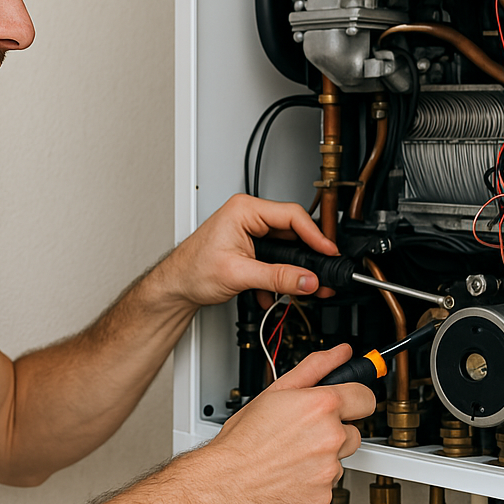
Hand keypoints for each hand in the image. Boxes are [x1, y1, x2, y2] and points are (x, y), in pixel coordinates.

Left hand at [157, 194, 337, 309]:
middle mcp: (248, 216)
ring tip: (303, 288)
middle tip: (322, 273)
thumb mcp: (239, 274)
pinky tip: (274, 294)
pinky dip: (279, 278)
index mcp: (244, 210)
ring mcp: (249, 232)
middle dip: (307, 257)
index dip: (315, 235)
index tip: (329, 252)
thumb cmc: (192, 271)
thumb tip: (307, 279)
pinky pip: (275, 259)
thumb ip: (277, 277)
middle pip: (292, 232)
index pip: (292, 216)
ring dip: (292, 272)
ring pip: (285, 249)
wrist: (175, 287)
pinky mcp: (250, 248)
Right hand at [194, 344, 374, 503]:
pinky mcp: (325, 495)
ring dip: (322, 458)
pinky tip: (290, 474)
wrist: (226, 483)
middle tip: (302, 434)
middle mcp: (331, 436)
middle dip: (334, 432)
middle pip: (353, 431)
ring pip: (339, 459)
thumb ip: (314, 368)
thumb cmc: (243, 440)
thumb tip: (340, 353)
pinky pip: (329, 484)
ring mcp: (330, 468)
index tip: (348, 405)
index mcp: (321, 406)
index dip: (355, 400)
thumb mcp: (273, 393)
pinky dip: (314, 481)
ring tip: (291, 456)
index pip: (365, 398)